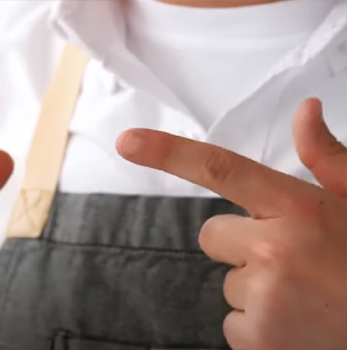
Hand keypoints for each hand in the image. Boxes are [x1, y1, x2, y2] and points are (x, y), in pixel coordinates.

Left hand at [117, 98, 346, 349]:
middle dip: (243, 245)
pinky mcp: (258, 339)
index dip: (169, 153)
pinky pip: (233, 325)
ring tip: (308, 296)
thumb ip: (329, 159)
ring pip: (228, 283)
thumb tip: (305, 110)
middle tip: (293, 259)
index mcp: (301, 208)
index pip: (223, 169)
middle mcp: (276, 249)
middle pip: (213, 235)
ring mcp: (265, 298)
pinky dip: (259, 327)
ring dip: (257, 289)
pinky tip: (299, 324)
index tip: (127, 142)